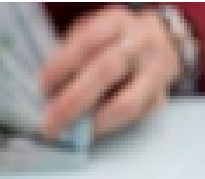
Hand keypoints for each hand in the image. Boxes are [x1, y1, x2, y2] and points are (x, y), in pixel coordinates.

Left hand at [41, 6, 181, 137]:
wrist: (160, 42)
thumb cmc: (113, 42)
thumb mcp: (91, 34)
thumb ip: (71, 56)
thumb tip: (49, 93)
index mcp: (116, 21)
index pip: (87, 41)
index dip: (62, 67)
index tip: (43, 89)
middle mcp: (140, 43)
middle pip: (106, 71)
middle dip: (73, 101)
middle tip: (50, 124)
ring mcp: (156, 72)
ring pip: (126, 103)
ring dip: (93, 121)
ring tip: (71, 131)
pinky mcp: (161, 98)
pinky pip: (133, 118)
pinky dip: (108, 126)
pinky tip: (90, 130)